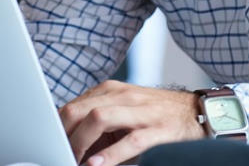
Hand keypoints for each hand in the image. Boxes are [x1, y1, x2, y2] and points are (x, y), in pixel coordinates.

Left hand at [58, 80, 205, 165]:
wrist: (199, 112)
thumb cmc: (157, 115)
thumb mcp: (124, 112)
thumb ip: (98, 122)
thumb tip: (69, 142)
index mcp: (110, 90)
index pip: (73, 105)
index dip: (56, 127)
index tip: (49, 145)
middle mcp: (123, 96)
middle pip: (80, 109)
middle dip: (64, 135)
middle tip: (59, 154)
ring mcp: (141, 111)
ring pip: (99, 118)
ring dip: (81, 143)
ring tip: (73, 160)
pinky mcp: (158, 129)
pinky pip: (129, 141)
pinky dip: (110, 155)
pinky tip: (97, 165)